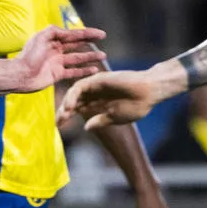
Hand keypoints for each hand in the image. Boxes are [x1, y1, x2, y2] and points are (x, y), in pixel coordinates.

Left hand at [12, 26, 108, 91]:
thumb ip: (54, 30)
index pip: (73, 34)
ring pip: (78, 58)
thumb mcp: (41, 37)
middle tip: (103, 39)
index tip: (100, 34)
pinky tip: (94, 69)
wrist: (21, 75)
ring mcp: (58, 62)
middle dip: (90, 41)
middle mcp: (56, 50)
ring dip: (90, 56)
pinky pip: (74, 71)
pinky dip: (84, 70)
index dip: (87, 33)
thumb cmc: (29, 55)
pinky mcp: (58, 74)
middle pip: (77, 44)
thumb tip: (68, 30)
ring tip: (103, 55)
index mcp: (52, 39)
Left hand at [60, 64, 182, 129]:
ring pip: (74, 93)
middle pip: (73, 101)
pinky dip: (73, 96)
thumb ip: (100, 121)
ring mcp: (95, 85)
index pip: (78, 109)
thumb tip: (85, 128)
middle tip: (57, 123)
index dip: (68, 117)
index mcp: (98, 103)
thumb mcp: (115, 117)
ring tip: (63, 116)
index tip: (59, 128)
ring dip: (67, 104)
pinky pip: (80, 86)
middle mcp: (94, 93)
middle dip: (64, 112)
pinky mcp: (97, 79)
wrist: (149, 93)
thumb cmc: (137, 106)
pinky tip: (70, 107)